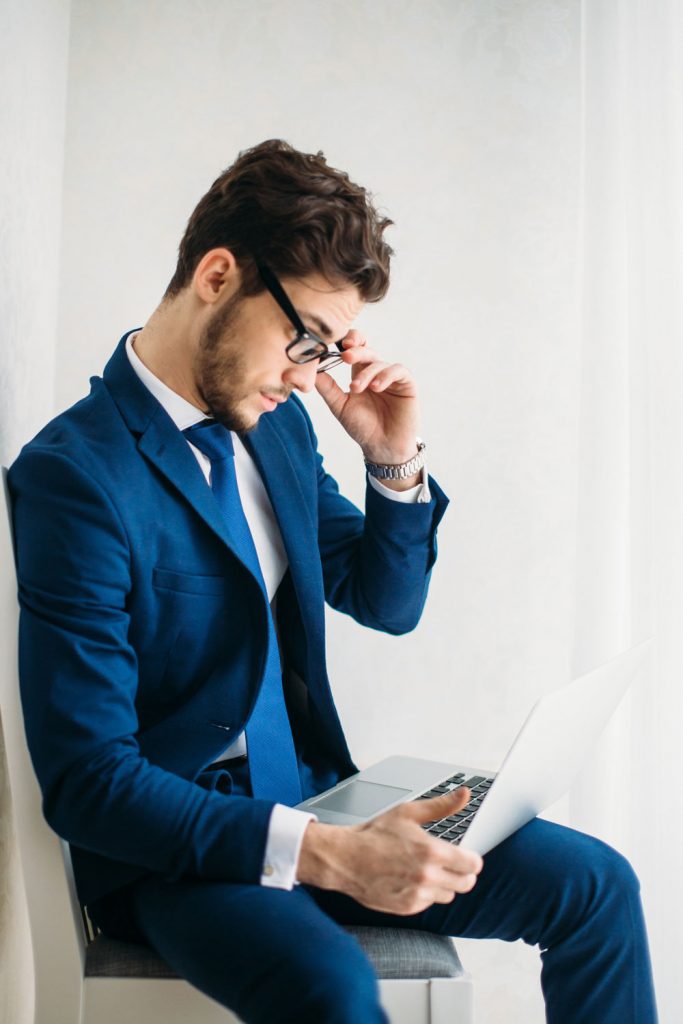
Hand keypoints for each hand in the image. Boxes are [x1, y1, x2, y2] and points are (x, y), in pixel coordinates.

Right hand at [297, 788, 483, 914]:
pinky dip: (425, 893)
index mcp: (432, 852)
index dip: (471, 858)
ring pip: (448, 894)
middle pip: (466, 883)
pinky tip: (411, 879)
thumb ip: (441, 806)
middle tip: (449, 862)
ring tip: (425, 869)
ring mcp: (418, 895)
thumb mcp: (408, 813)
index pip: (473, 865)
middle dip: (462, 872)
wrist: (345, 858)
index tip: (465, 855)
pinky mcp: (407, 907)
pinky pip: (429, 903)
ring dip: (443, 883)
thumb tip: (464, 794)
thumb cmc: (375, 833)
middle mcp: (428, 877)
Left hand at [314, 331, 419, 467]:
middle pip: (367, 350)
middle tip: (345, 357)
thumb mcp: (340, 406)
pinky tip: (376, 387)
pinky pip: (398, 371)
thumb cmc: (363, 427)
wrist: (382, 447)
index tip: (338, 344)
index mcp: (361, 374)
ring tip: (357, 388)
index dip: (350, 340)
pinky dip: (386, 376)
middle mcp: (377, 372)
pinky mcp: (407, 384)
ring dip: (367, 373)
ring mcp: (392, 378)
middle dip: (356, 351)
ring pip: (380, 362)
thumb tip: (310, 370)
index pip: (356, 348)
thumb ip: (327, 388)